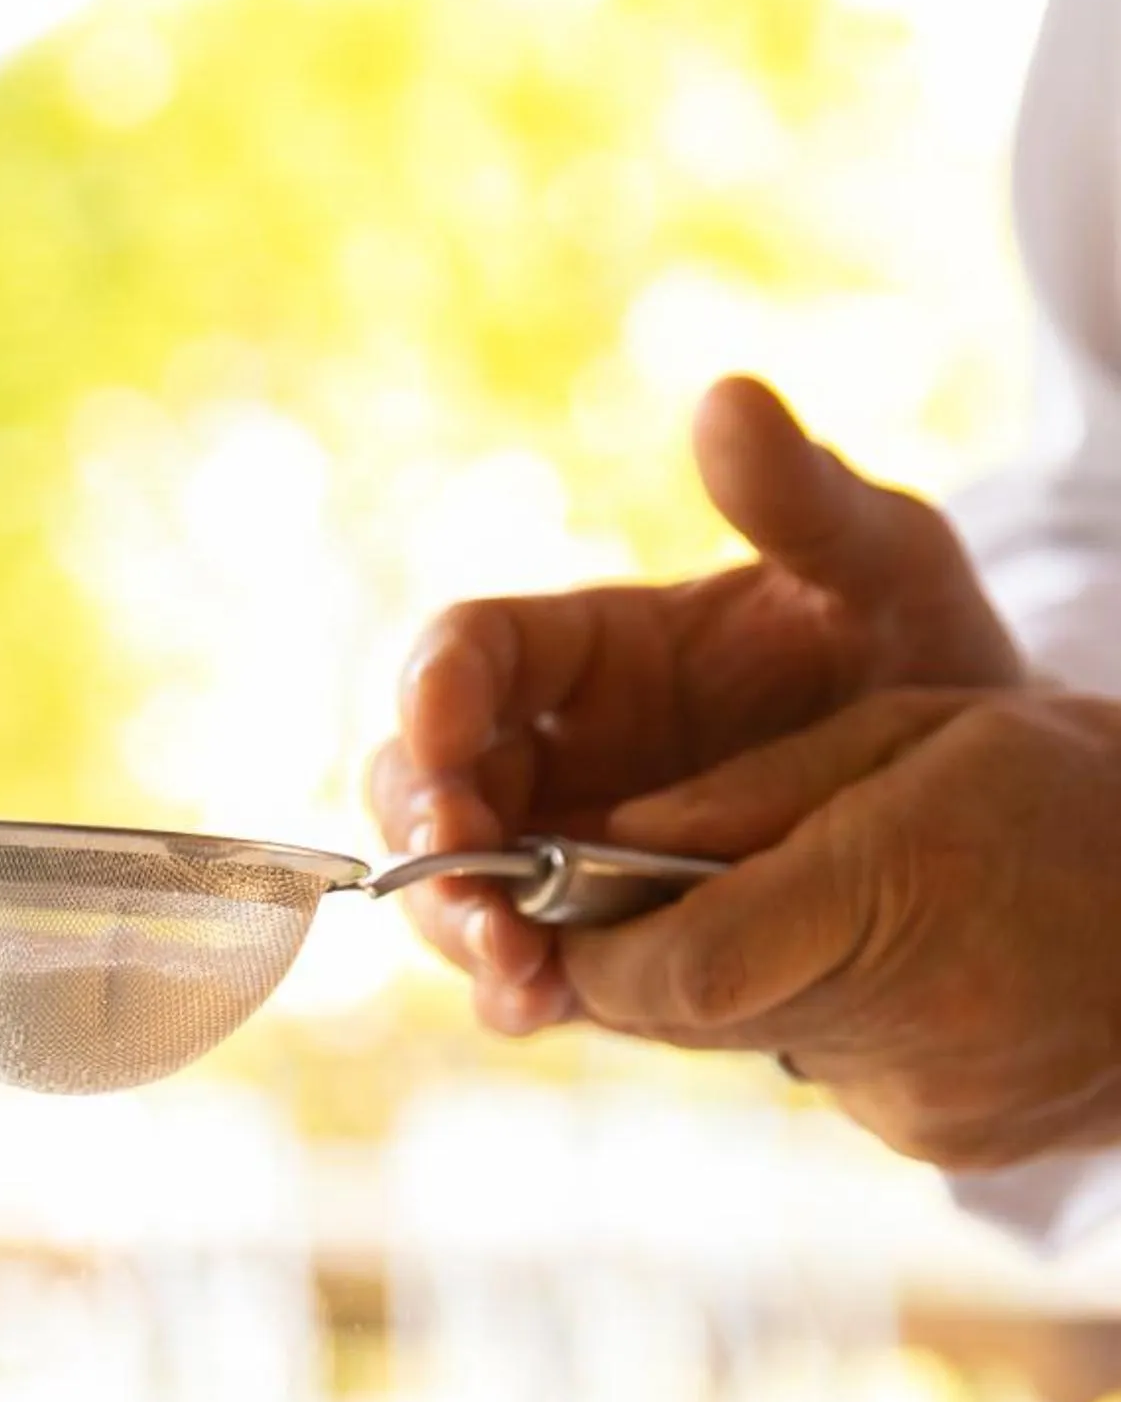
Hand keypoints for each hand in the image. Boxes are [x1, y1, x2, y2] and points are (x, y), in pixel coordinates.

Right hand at [367, 374, 1021, 1035]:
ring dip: (458, 921)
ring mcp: (570, 857)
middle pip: (424, 780)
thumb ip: (804, 499)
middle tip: (460, 849)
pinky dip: (516, 989)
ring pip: (456, 885)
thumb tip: (726, 401)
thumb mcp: (884, 565)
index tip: (439, 716)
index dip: (435, 682)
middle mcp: (558, 757)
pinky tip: (537, 1000)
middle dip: (427, 818)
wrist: (977, 810)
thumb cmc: (918, 660)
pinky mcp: (602, 945)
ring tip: (507, 954)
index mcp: (590, 652)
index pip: (471, 653)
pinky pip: (529, 970)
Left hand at [553, 686, 1120, 1172]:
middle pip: (688, 1017)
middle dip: (648, 955)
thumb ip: (759, 792)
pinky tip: (910, 963)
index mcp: (893, 891)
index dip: (596, 947)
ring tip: (833, 906)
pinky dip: (830, 1017)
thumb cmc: (1092, 794)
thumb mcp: (931, 728)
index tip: (565, 904)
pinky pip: (829, 1074)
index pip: (681, 967)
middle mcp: (898, 1018)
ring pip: (751, 1047)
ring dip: (744, 981)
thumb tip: (611, 841)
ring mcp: (919, 1101)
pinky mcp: (939, 1143)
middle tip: (657, 890)